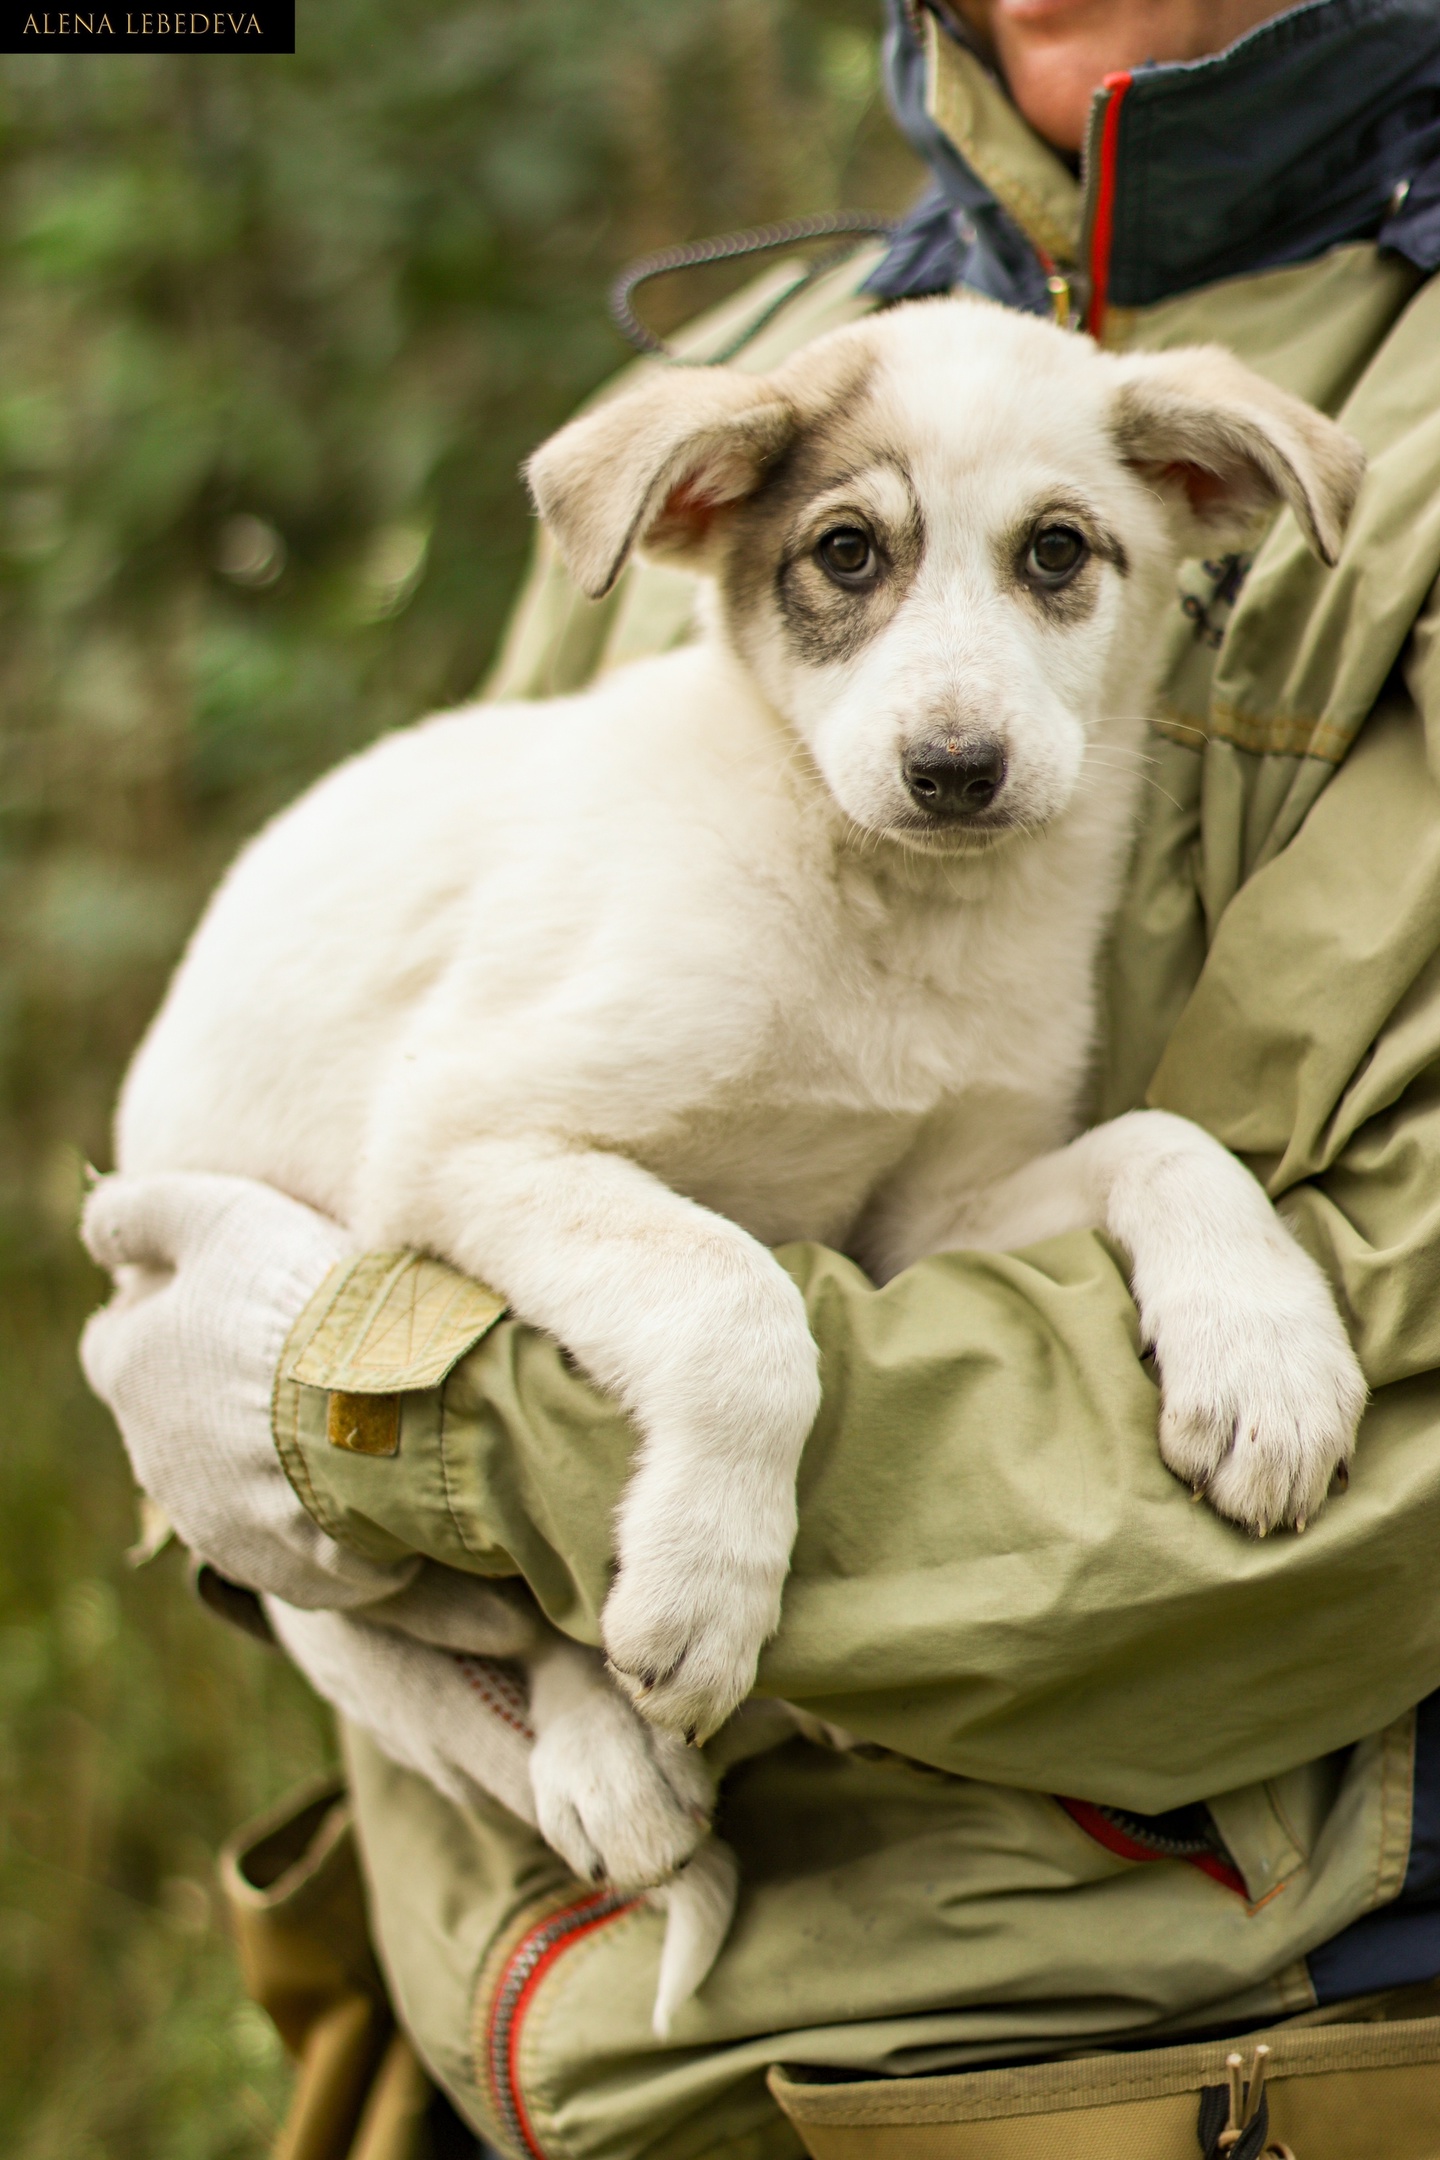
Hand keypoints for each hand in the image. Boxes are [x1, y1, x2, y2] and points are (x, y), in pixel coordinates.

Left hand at [80, 1170, 409, 1606]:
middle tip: (291, 1349)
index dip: (162, 1311)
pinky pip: (285, 1533)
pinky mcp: (275, 1569)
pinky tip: (361, 1468)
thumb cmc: (299, 1306)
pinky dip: (311, 1505)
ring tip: (341, 1408)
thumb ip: (140, 1215)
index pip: (114, 1339)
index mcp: (130, 1369)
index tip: (220, 1293)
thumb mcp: (214, 1216)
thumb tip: (97, 1228)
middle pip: (171, 1412)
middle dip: (215, 1385)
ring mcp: (212, 1520)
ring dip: (264, 1447)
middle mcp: (154, 1454)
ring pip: (225, 1477)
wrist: (383, 1418)